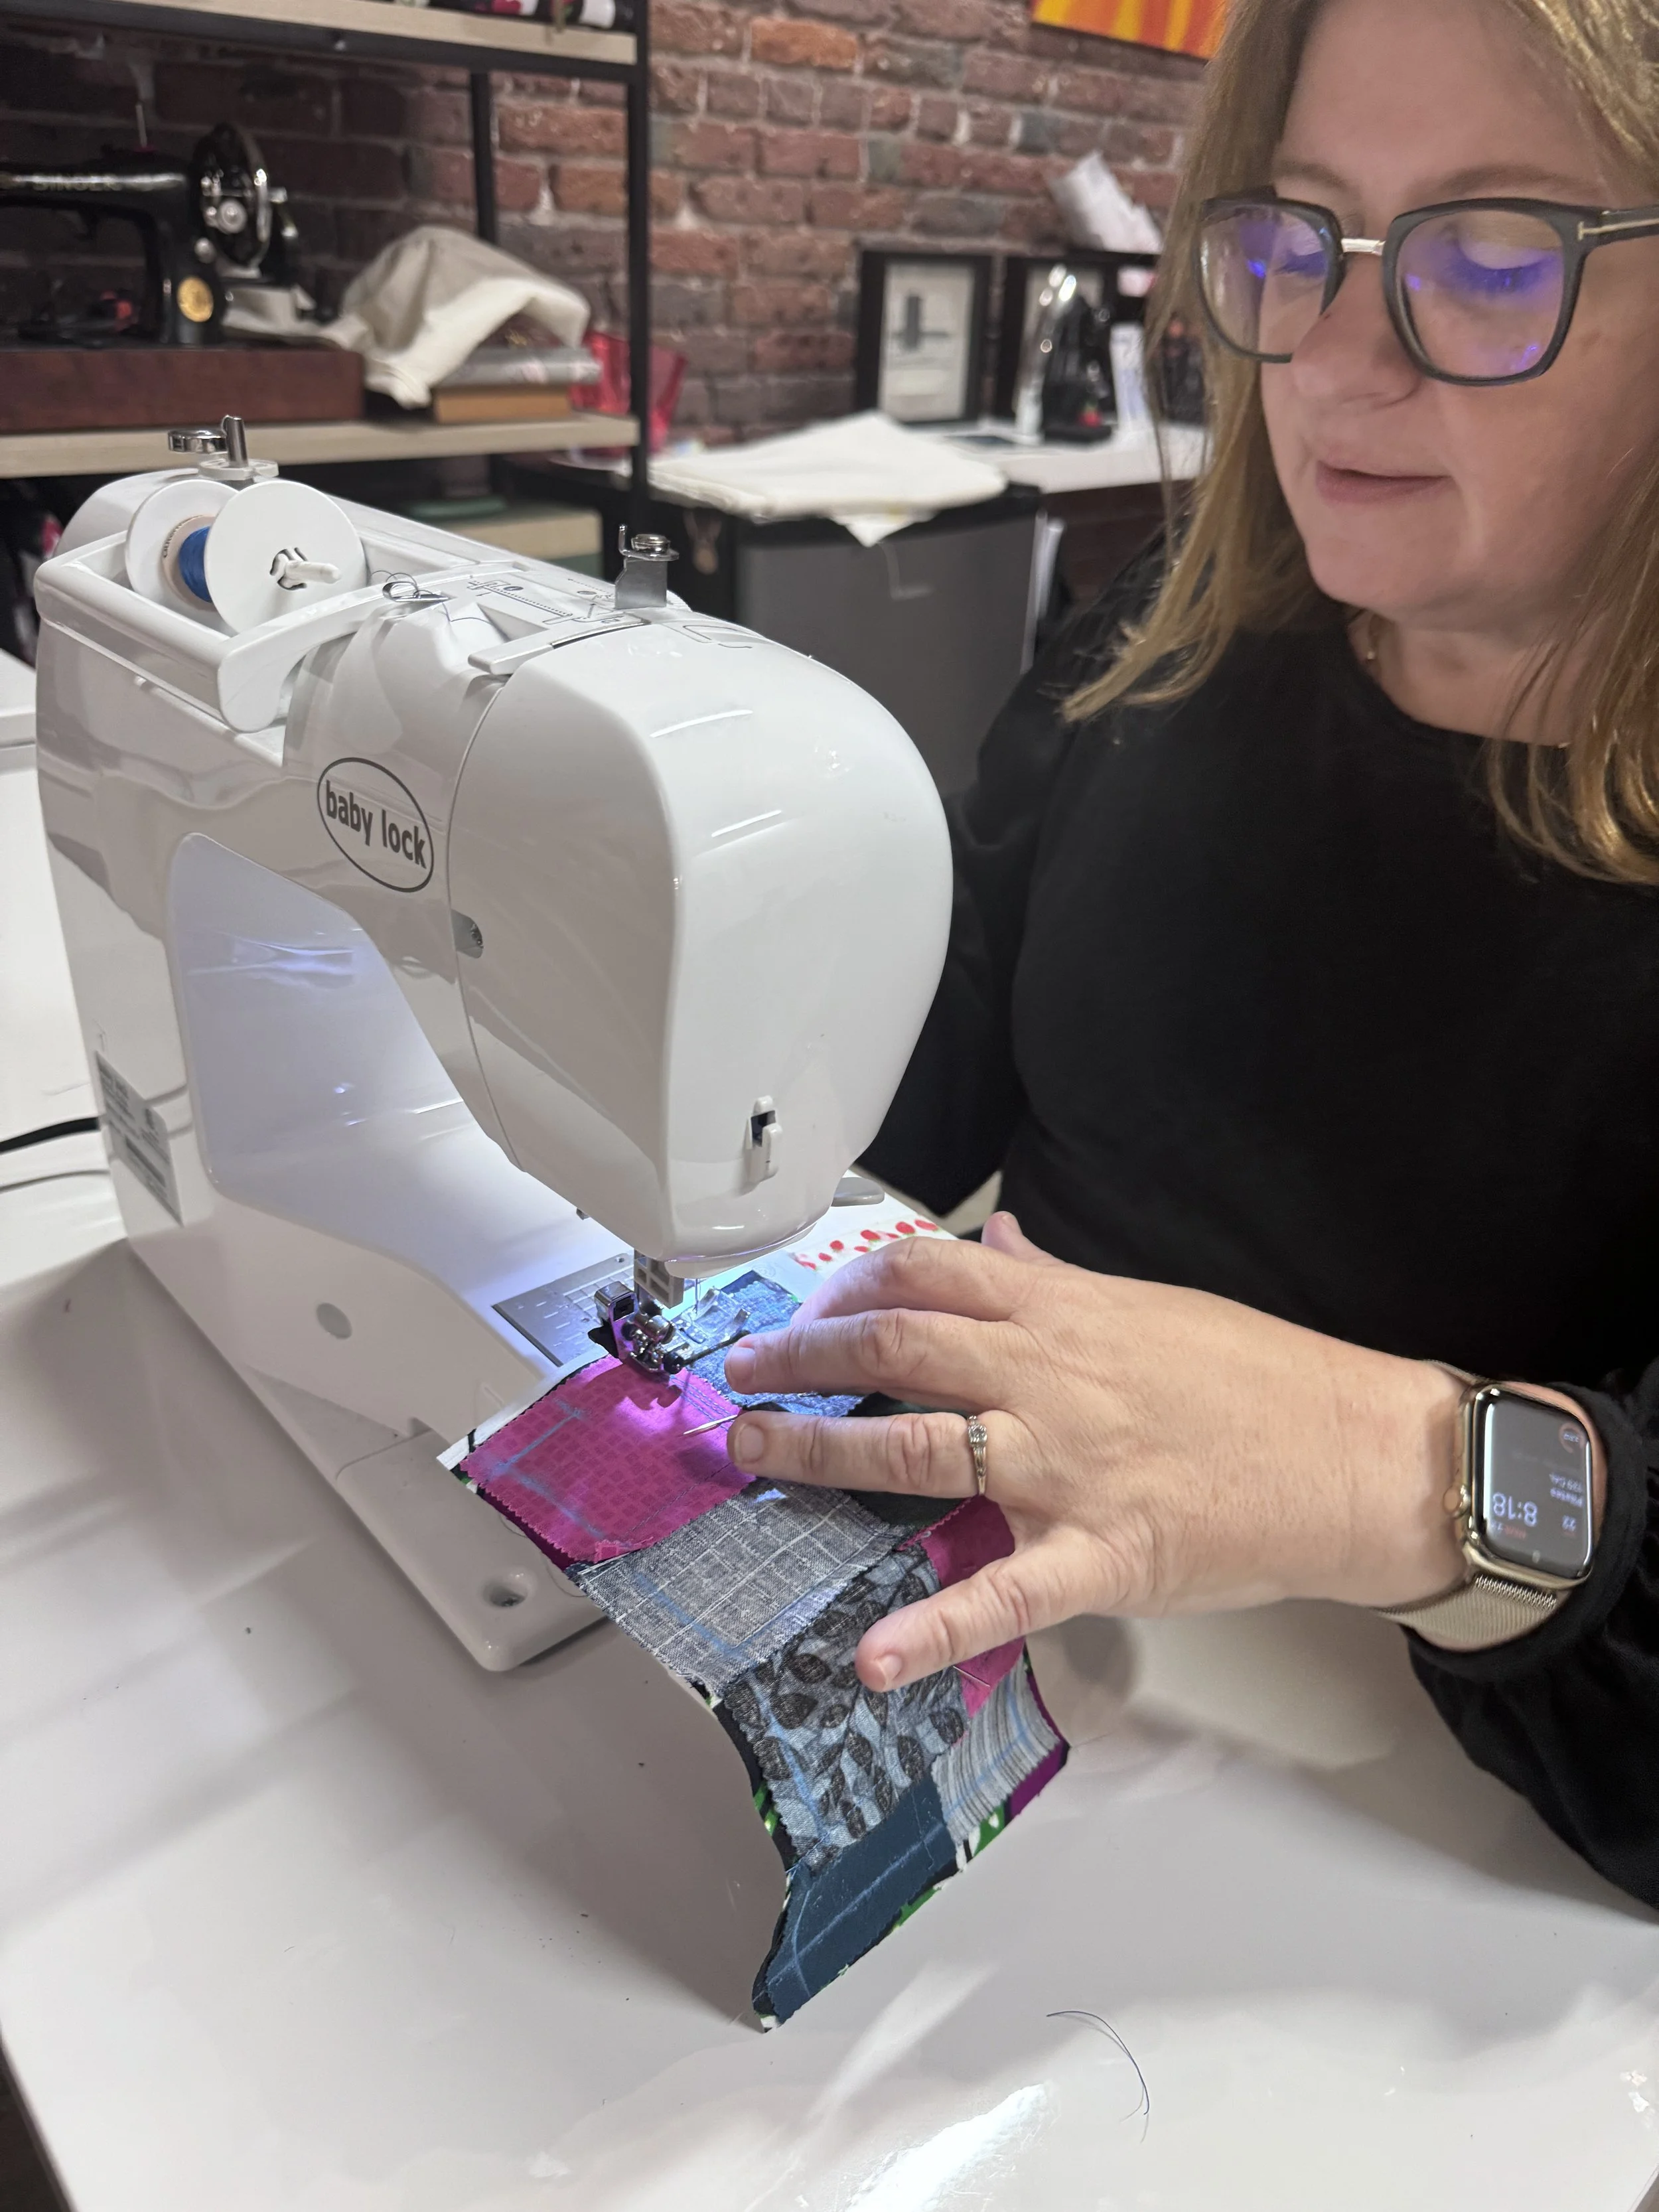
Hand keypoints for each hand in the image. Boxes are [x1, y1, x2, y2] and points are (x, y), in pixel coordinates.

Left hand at [722, 1214, 1467, 1692]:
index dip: (847, 1284)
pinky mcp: (1101, 1553)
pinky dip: (933, 1630)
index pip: (926, 1273)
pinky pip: (1004, 1594)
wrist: (1355, 1451)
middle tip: (744, 1372)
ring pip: (918, 1448)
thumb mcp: (1149, 1304)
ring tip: (754, 1453)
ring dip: (819, 1451)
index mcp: (1061, 1312)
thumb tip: (998, 1246)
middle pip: (894, 1347)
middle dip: (802, 1356)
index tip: (809, 1305)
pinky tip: (872, 1658)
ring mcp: (1067, 1465)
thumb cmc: (1258, 1378)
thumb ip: (1058, 1281)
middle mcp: (1047, 1376)